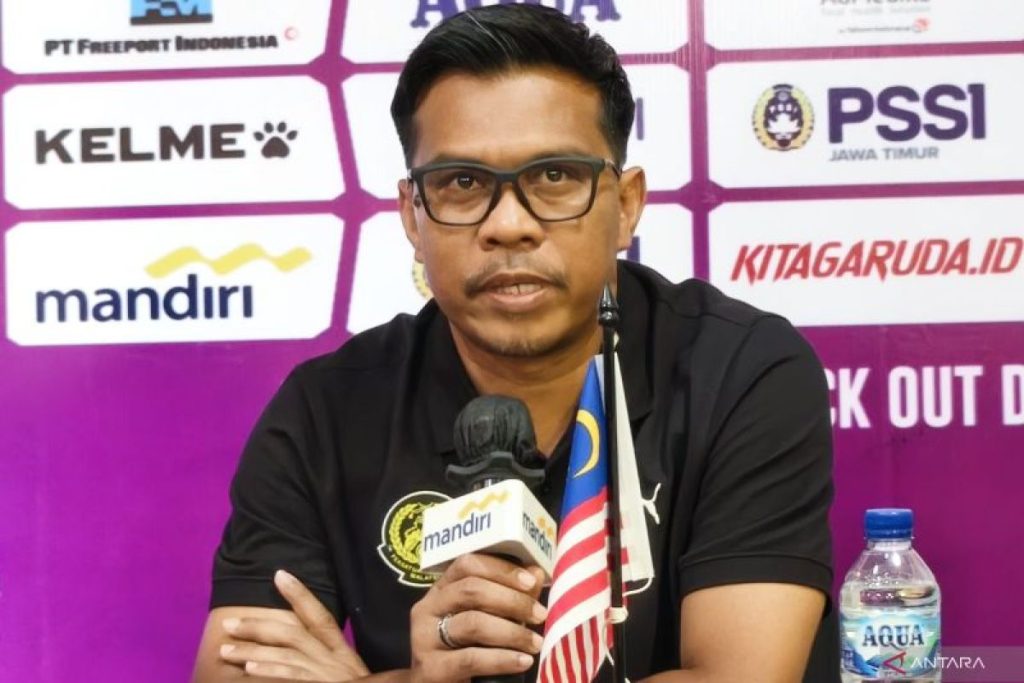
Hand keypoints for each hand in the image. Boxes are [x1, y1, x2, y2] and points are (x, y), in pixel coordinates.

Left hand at [218, 569, 370, 680]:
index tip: (280, 574)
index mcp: (343, 654)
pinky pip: (291, 677)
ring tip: (225, 649)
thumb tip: (302, 646)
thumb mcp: (351, 675)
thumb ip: (329, 660)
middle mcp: (335, 661)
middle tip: (230, 623)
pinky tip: (248, 668)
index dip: (301, 595)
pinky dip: (269, 671)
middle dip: (259, 626)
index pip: (322, 617)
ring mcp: (326, 677)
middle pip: (295, 634)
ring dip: (252, 651)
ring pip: (287, 655)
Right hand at [409, 554, 546, 682]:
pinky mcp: (431, 668)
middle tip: (540, 614)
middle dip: (512, 600)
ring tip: (536, 642)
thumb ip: (511, 595)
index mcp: (442, 588)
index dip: (501, 569)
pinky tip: (523, 661)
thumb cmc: (468, 647)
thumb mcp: (489, 617)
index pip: (467, 564)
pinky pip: (471, 659)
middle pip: (471, 590)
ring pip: (473, 623)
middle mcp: (428, 608)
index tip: (532, 582)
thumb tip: (537, 573)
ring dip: (512, 631)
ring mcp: (425, 638)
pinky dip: (502, 659)